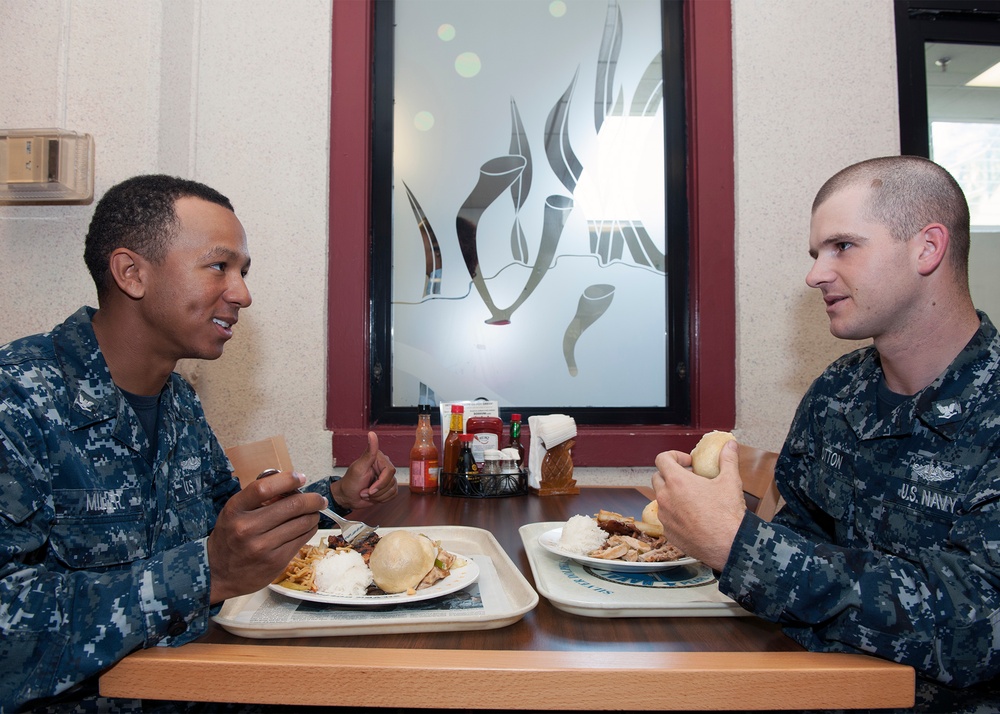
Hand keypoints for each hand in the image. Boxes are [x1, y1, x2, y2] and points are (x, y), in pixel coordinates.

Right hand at [207, 470, 323, 602]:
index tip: (300, 477)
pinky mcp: (275, 562)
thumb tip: (292, 486)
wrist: (217, 573)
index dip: (287, 480)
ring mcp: (262, 547)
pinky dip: (309, 530)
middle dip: (312, 499)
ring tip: (314, 513)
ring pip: (302, 523)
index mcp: (235, 510)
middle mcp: (247, 528)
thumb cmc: (230, 537)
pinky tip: (307, 527)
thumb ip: (259, 499)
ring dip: (313, 515)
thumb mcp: (235, 512)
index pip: (263, 488)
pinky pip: (302, 539)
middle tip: (319, 499)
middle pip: (291, 506)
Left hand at [330, 431, 397, 510]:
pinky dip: (382, 499)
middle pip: (392, 482)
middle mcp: (384, 466)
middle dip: (378, 491)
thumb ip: (369, 452)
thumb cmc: (350, 483)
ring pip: (392, 489)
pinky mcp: (388, 487)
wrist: (347, 497)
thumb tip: (372, 434)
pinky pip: (393, 494)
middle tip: (365, 491)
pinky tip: (373, 496)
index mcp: (379, 458)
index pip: (390, 471)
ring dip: (378, 496)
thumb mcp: (359, 467)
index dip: (381, 483)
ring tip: (367, 493)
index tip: (370, 489)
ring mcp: (386, 477)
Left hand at [651, 440, 745, 570]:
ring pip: (661, 499)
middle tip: (690, 480)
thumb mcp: (730, 481)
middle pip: (658, 477)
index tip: (687, 463)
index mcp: (677, 482)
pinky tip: (693, 517)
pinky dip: (675, 514)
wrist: (729, 546)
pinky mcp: (668, 532)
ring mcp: (665, 516)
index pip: (662, 459)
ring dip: (672, 495)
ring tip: (693, 499)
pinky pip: (666, 518)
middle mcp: (665, 498)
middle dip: (671, 475)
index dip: (674, 456)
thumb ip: (728, 459)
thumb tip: (730, 445)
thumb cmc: (728, 515)